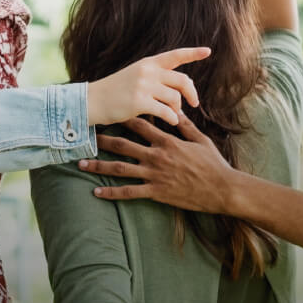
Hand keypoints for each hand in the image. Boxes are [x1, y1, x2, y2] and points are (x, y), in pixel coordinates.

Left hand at [78, 116, 239, 212]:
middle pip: (122, 145)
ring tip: (80, 164)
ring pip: (120, 169)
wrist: (222, 189)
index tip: (108, 112)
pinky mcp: (156, 192)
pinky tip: (97, 192)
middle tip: (85, 136)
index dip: (122, 117)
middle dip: (102, 140)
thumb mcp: (200, 140)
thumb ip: (184, 125)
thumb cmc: (213, 163)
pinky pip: (129, 192)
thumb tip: (174, 109)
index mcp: (167, 141)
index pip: (140, 125)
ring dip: (98, 166)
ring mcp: (154, 175)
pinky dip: (111, 193)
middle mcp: (156, 156)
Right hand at [84, 47, 208, 125]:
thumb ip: (157, 78)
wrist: (93, 100)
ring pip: (175, 97)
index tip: (208, 51)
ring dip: (177, 108)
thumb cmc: (115, 91)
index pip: (175, 55)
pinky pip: (166, 112)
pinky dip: (172, 118)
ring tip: (173, 114)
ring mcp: (143, 86)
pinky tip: (172, 121)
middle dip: (191, 93)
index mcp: (148, 63)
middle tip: (194, 103)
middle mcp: (147, 72)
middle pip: (182, 80)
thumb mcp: (135, 76)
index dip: (193, 53)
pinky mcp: (139, 102)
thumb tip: (181, 91)